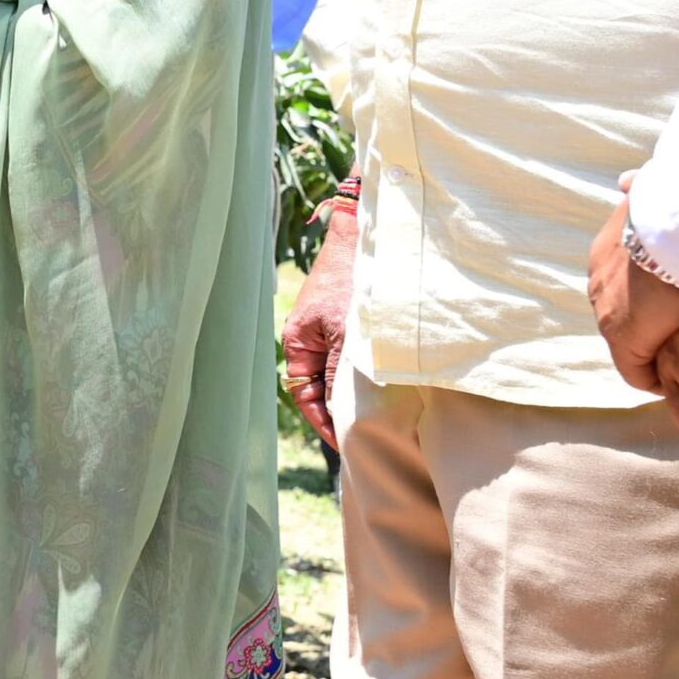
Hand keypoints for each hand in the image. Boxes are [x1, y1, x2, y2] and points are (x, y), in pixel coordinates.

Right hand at [282, 206, 357, 447]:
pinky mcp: (345, 321)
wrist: (364, 237)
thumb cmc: (350, 281)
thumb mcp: (346, 335)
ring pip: (336, 372)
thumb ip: (339, 373)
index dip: (322, 420)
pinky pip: (348, 356)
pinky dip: (360, 372)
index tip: (344, 441)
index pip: (304, 393)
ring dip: (351, 390)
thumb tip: (340, 411)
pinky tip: (381, 384)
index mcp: (298, 342)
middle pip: (318, 386)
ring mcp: (327, 329)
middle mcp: (309, 338)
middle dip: (337, 410)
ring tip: (374, 414)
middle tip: (362, 435)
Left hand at [589, 189, 678, 391]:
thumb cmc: (678, 205)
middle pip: (619, 314)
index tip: (665, 308)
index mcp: (606, 251)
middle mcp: (598, 281)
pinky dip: (651, 378)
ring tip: (678, 363)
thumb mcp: (652, 191)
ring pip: (627, 343)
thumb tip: (626, 179)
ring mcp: (607, 311)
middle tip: (675, 339)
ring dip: (650, 353)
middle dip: (644, 327)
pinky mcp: (623, 337)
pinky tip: (671, 382)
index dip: (642, 298)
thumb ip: (638, 190)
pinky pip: (634, 370)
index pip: (619, 284)